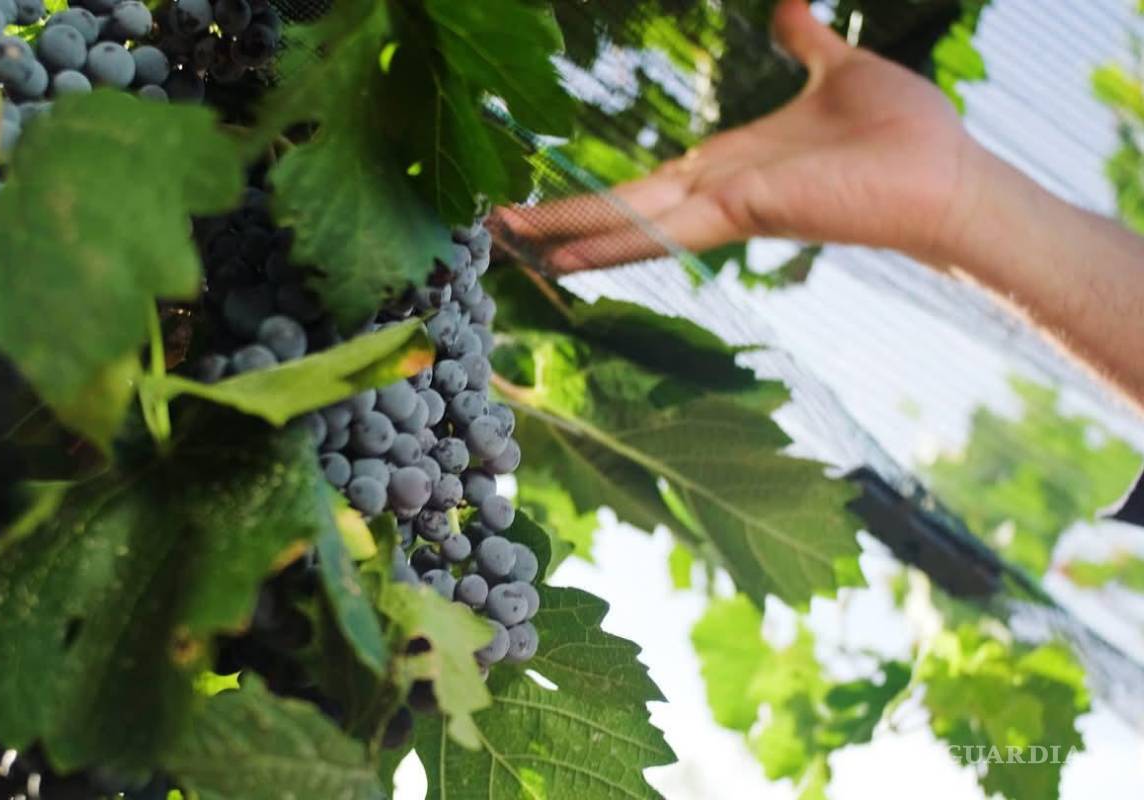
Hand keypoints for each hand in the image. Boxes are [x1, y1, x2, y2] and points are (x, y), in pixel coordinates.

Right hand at [494, 0, 981, 272]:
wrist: (949, 176)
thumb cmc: (902, 133)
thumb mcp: (838, 69)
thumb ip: (803, 42)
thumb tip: (792, 6)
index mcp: (727, 164)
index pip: (642, 184)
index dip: (589, 192)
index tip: (540, 196)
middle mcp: (715, 192)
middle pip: (618, 207)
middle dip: (555, 217)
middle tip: (493, 224)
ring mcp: (725, 207)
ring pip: (628, 222)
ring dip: (565, 232)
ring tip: (506, 239)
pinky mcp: (743, 211)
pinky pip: (664, 229)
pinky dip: (612, 243)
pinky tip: (565, 255)